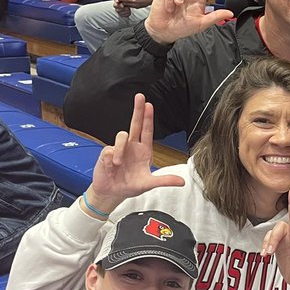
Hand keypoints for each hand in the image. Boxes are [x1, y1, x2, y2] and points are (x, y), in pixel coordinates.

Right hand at [86, 94, 184, 213]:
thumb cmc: (130, 186)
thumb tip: (182, 182)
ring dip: (120, 150)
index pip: (147, 131)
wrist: (111, 192)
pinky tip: (111, 166)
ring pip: (121, 136)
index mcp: (143, 151)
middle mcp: (132, 146)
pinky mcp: (107, 152)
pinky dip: (111, 159)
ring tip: (118, 164)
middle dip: (137, 110)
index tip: (149, 105)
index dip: (148, 118)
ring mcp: (119, 148)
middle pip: (135, 124)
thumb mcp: (149, 184)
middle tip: (140, 96)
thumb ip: (164, 181)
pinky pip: (109, 149)